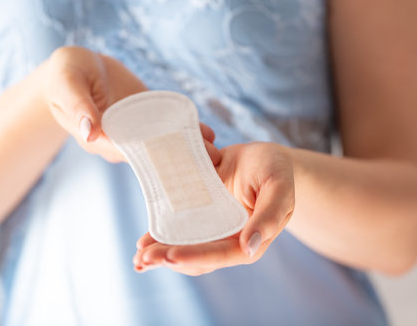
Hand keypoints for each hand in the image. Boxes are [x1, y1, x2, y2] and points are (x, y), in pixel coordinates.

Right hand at [40, 46, 218, 162]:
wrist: (77, 67)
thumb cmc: (65, 74)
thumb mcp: (68, 84)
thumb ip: (78, 106)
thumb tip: (89, 132)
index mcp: (100, 138)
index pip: (129, 153)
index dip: (152, 160)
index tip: (177, 167)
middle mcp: (120, 139)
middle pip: (151, 153)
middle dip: (178, 159)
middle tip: (207, 164)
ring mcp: (136, 129)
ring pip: (163, 142)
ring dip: (187, 148)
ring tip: (214, 153)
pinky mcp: (147, 116)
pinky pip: (168, 125)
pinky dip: (186, 130)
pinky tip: (208, 134)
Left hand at [133, 142, 294, 275]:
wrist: (264, 157)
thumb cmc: (276, 170)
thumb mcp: (278, 187)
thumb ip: (268, 217)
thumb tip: (249, 248)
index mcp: (250, 239)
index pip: (221, 255)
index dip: (195, 256)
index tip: (171, 255)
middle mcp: (229, 239)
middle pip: (197, 256)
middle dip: (170, 258)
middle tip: (144, 258)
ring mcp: (212, 229)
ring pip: (184, 247)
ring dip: (161, 254)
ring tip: (138, 257)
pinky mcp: (200, 216)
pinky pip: (178, 230)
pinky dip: (159, 237)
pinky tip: (141, 243)